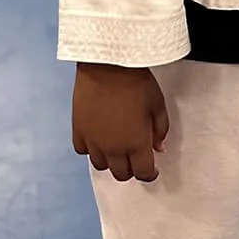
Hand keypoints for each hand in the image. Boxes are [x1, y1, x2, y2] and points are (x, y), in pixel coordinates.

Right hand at [72, 64, 169, 180]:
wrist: (108, 64)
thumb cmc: (136, 81)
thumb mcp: (157, 104)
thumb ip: (160, 129)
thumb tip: (158, 147)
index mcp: (136, 143)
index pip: (143, 172)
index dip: (150, 174)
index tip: (152, 169)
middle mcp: (113, 148)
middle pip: (122, 174)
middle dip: (131, 169)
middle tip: (136, 158)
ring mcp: (93, 141)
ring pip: (101, 165)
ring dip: (111, 161)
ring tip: (117, 148)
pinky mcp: (78, 130)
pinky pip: (83, 150)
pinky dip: (91, 149)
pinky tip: (98, 139)